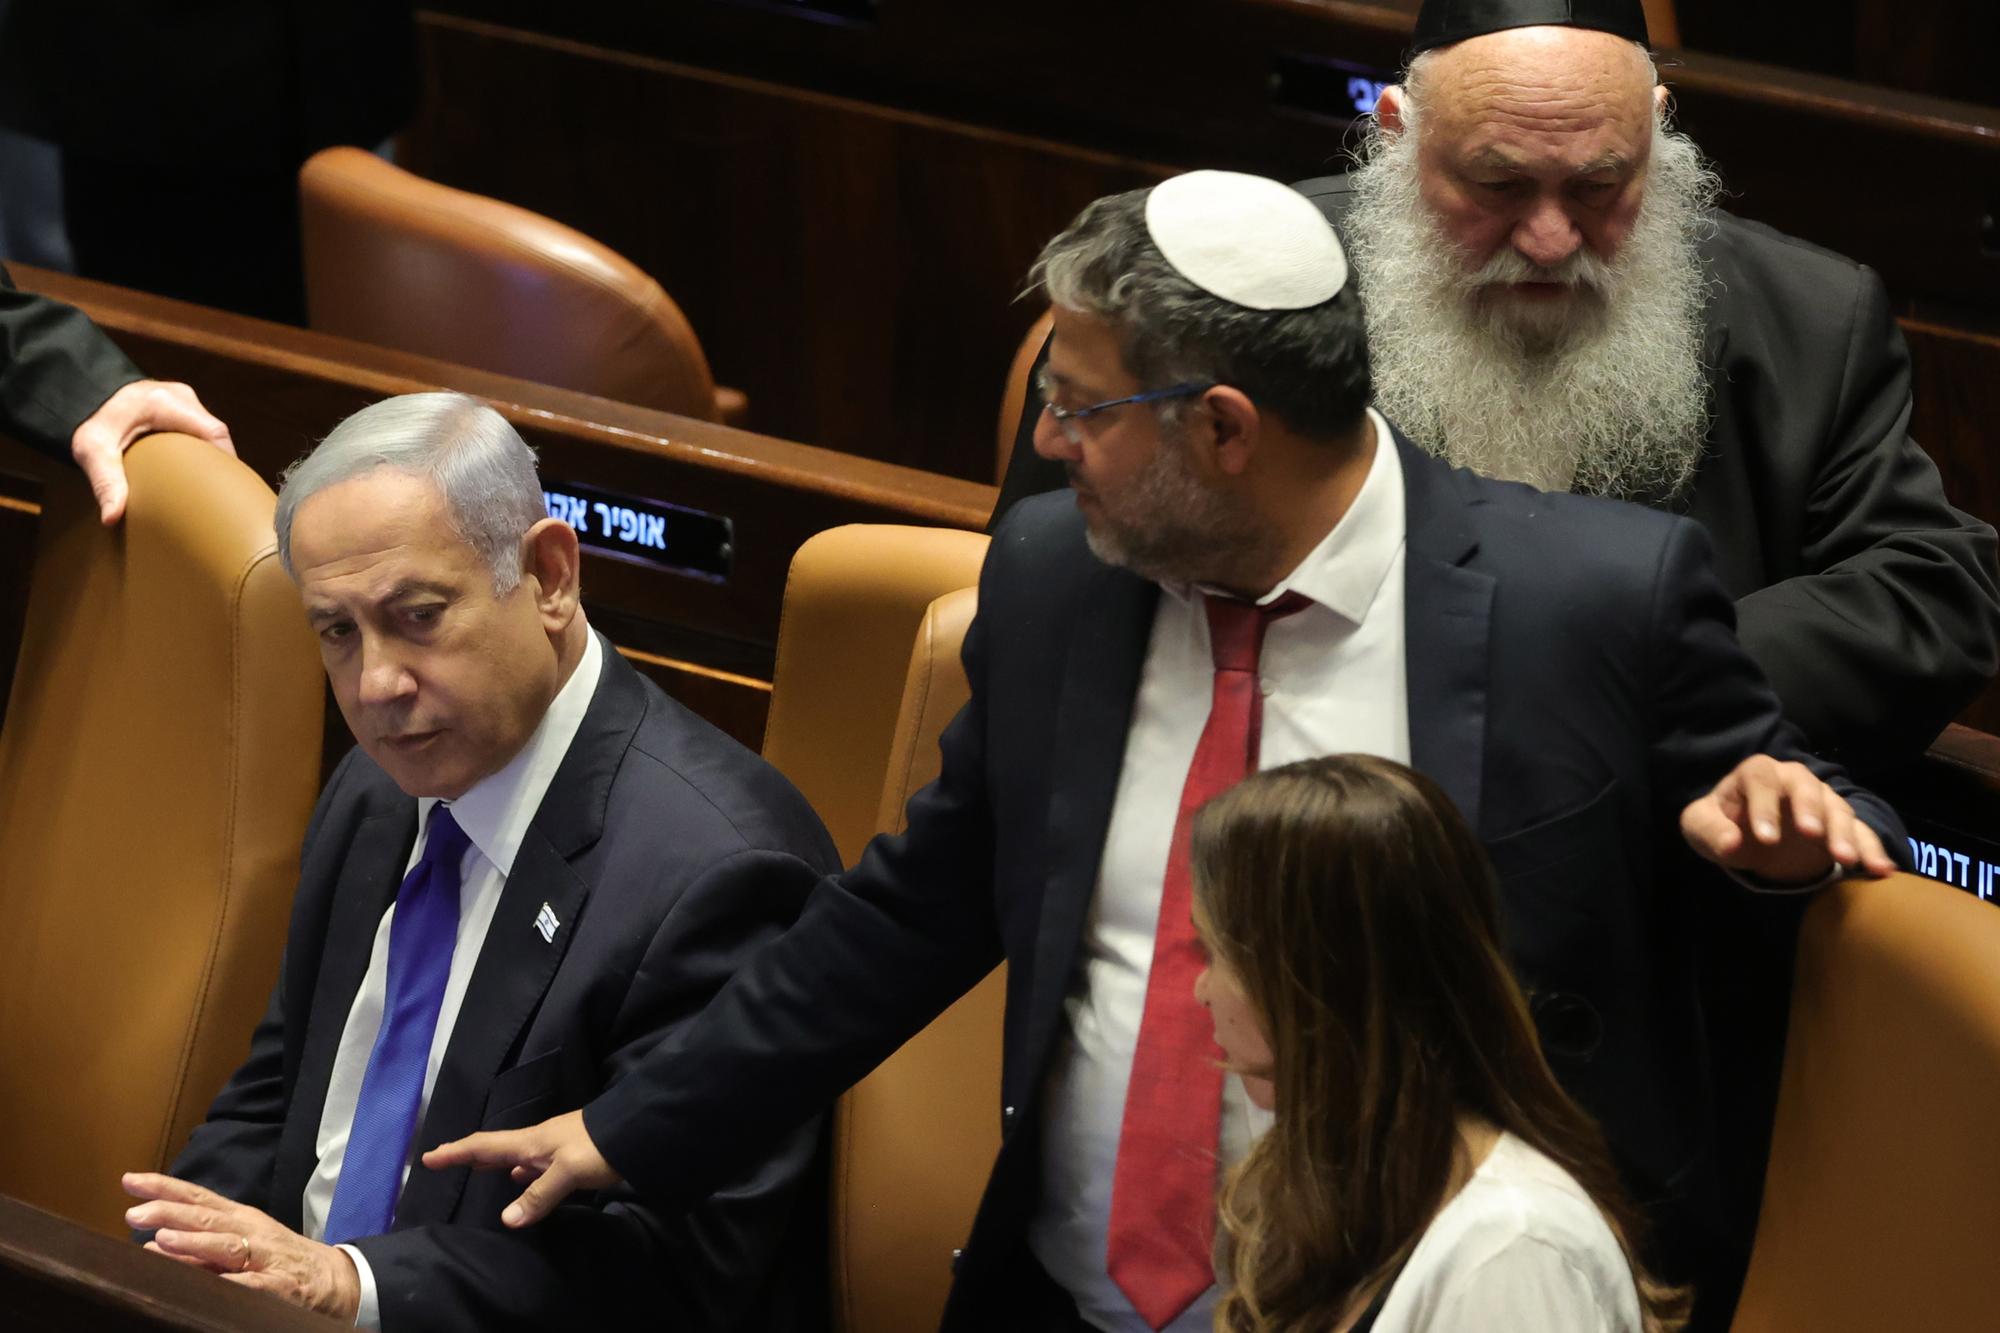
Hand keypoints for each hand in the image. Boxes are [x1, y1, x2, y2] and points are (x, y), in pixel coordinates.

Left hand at [72, 379, 234, 524]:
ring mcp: (183, 397)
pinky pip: (202, 428)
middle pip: (217, 433)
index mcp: (163, 403)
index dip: (226, 460)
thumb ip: (105, 482)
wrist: (81, 394)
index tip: (227, 486)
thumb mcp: (92, 451)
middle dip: (221, 462)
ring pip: (211, 431)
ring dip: (212, 456)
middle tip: (220, 492)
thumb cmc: (88, 421)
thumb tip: (112, 517)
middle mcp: (179, 395)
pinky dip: (202, 449)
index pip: (214, 432)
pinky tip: (199, 470)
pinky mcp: (181, 404)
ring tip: (213, 484)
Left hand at [122, 1172, 358, 1319]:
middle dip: (171, 1213)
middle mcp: (251, 1232)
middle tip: (135, 1213)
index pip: (198, 1197)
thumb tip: (149, 1245)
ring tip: (162, 1239)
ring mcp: (266, 1257)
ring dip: (195, 1243)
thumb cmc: (280, 1260)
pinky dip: (231, 1283)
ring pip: (227, 1246)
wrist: (335, 1280)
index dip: (164, 1188)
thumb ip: (198, 1247)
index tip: (130, 1181)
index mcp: (240, 1218)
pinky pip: (252, 1284)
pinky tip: (213, 1284)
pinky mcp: (279, 1287)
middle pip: (208, 1217)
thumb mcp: (240, 1246)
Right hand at [421, 1109, 618, 1227]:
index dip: (457, 1152)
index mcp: (531, 1141)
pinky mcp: (571, 1156)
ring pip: (516, 1156)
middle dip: (470, 1155)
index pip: (485, 1146)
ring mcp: (555, 1148)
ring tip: (480, 1171)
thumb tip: (507, 1219)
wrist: (639, 1131)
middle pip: (496, 1148)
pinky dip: (523, 1173)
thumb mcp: (569, 1170)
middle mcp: (538, 1142)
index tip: (428, 1157)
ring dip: (497, 1164)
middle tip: (447, 1161)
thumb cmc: (600, 1146)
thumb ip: (539, 1194)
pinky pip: (536, 1165)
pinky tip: (524, 1179)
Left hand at [1681, 755, 1897, 884]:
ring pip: (1837, 808)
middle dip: (1812, 810)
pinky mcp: (1840, 824)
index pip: (1761, 780)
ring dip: (1845, 833)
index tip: (1765, 839)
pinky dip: (1872, 849)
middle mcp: (1793, 780)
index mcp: (1756, 773)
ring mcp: (1820, 800)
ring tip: (1847, 860)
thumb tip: (1731, 844)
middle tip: (1814, 836)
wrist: (1744, 835)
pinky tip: (1881, 870)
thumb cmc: (1721, 824)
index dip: (1764, 807)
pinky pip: (1861, 832)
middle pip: (1807, 787)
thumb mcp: (1701, 827)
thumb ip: (1711, 832)